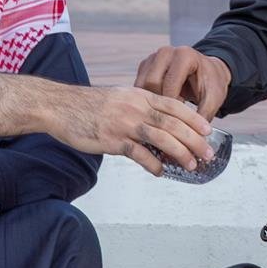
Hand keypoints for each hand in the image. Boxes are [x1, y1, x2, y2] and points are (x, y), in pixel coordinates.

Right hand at [48, 84, 213, 176]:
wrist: (59, 106)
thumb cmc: (87, 105)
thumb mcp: (118, 97)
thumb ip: (138, 106)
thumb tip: (157, 122)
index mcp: (139, 95)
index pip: (174, 106)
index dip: (194, 119)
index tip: (208, 131)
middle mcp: (135, 107)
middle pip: (173, 124)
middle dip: (195, 140)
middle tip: (207, 154)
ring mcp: (124, 123)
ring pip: (162, 138)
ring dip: (181, 153)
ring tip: (192, 165)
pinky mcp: (112, 140)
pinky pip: (139, 154)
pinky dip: (153, 164)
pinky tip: (160, 172)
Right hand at [133, 46, 232, 121]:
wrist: (207, 71)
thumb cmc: (210, 84)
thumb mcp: (212, 99)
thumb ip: (204, 115)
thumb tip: (195, 139)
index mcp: (184, 56)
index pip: (170, 84)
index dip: (172, 106)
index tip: (177, 121)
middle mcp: (166, 52)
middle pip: (152, 83)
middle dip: (159, 104)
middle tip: (169, 120)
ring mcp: (153, 58)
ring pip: (141, 86)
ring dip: (150, 103)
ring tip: (162, 115)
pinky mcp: (144, 66)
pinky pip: (138, 86)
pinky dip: (145, 100)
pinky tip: (155, 110)